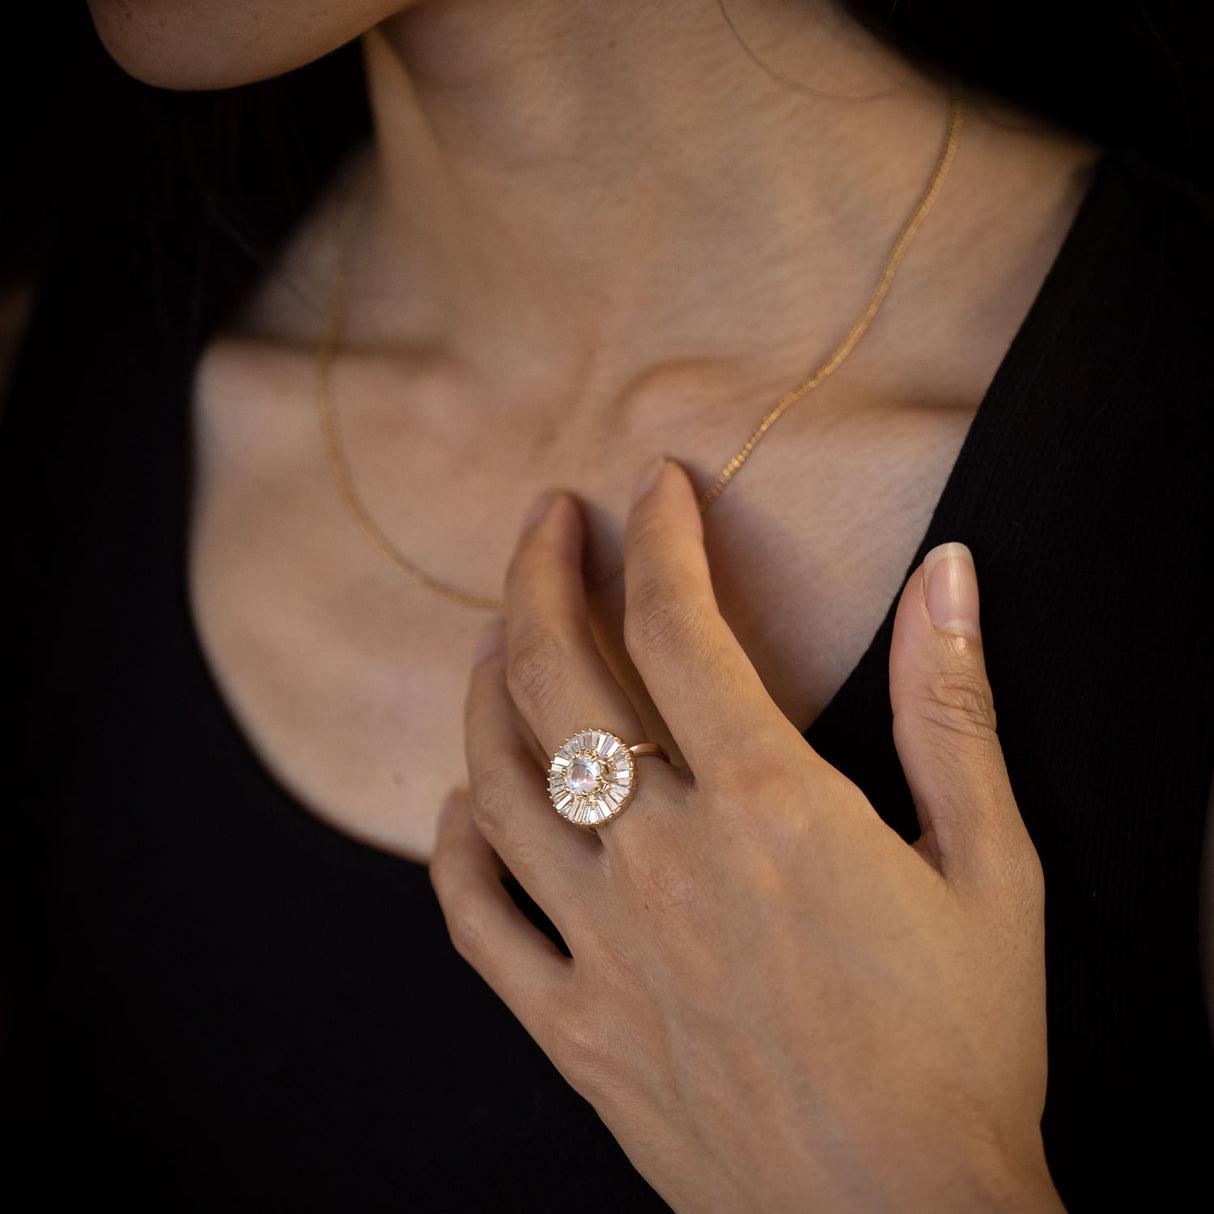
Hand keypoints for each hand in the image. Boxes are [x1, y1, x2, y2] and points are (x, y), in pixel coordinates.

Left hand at [430, 460, 1063, 1212]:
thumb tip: (947, 576)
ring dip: (486, 689)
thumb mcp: (989, 867)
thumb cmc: (960, 1046)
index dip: (661, 537)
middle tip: (544, 522)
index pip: (680, 626)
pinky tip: (460, 805)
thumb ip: (951, 709)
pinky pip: (476, 920)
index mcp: (767, 809)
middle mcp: (662, 860)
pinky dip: (455, 846)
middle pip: (559, 678)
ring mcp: (601, 946)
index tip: (653, 488)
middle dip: (540, 577)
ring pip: (498, 781)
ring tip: (497, 635)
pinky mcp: (572, 1027)